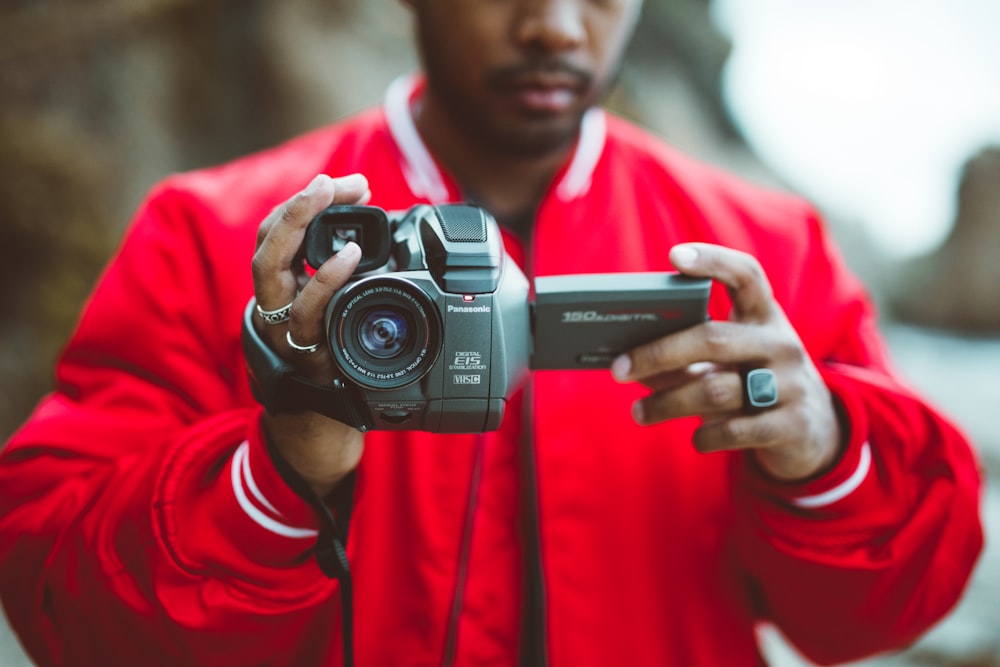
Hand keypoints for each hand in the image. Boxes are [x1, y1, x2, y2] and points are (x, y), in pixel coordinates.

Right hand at [250, 173, 370, 497]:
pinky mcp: (304, 357)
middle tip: (332, 179)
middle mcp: (271, 310)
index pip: (276, 237)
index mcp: (278, 296)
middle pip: (267, 244)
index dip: (305, 204)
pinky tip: (350, 260)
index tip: (346, 184)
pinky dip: (327, 282)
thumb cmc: (328, 375)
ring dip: (299, 226)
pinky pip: (308, 315)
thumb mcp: (334, 323)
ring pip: (271, 271)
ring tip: (331, 197)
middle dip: (298, 204)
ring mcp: (282, 334)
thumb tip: (382, 252)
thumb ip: (346, 291)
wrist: (316, 439)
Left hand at [611, 243, 843, 481]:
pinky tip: (695, 439)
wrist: (813, 430)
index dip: (713, 261)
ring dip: (667, 403)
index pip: (746, 275)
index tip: (675, 256)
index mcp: (764, 316)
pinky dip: (706, 436)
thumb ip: (684, 357)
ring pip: (715, 390)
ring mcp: (791, 384)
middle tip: (619, 369)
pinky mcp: (793, 425)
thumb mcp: (727, 363)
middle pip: (712, 339)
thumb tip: (627, 361)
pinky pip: (735, 430)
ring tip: (639, 412)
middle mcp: (780, 343)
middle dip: (658, 353)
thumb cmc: (751, 383)